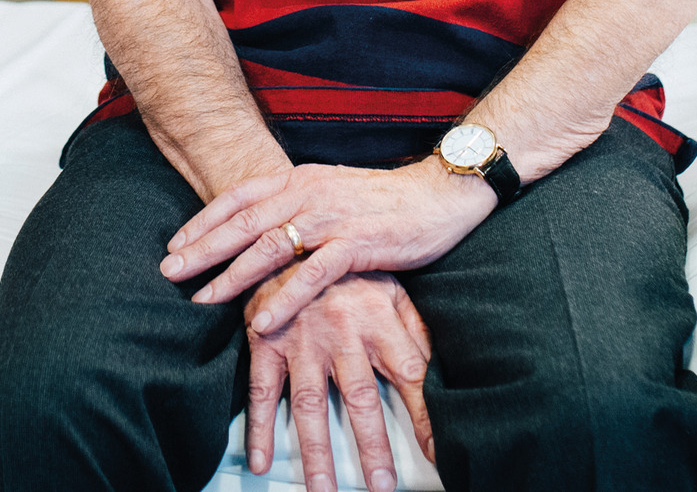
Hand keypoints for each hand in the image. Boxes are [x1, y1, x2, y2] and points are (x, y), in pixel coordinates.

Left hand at [163, 159, 494, 333]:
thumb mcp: (331, 192)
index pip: (239, 196)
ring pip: (269, 247)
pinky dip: (283, 298)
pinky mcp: (356, 244)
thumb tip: (259, 227)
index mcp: (299, 179)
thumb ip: (296, 206)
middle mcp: (308, 193)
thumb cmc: (383, 199)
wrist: (438, 195)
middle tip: (169, 271)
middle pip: (243, 222)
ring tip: (202, 299)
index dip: (203, 220)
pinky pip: (311, 275)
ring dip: (231, 275)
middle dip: (202, 249)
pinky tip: (260, 320)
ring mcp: (331, 218)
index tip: (174, 243)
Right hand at [245, 272, 431, 491]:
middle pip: (361, 398)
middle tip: (381, 484)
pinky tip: (260, 459)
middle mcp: (342, 333)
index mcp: (378, 319)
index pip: (410, 375)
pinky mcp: (266, 341)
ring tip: (323, 489)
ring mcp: (301, 339)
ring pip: (311, 404)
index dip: (425, 415)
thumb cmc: (348, 265)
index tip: (436, 451)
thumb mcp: (391, 285)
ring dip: (316, 451)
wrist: (289, 229)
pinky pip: (261, 390)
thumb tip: (437, 368)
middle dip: (372, 445)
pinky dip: (259, 427)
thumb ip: (414, 327)